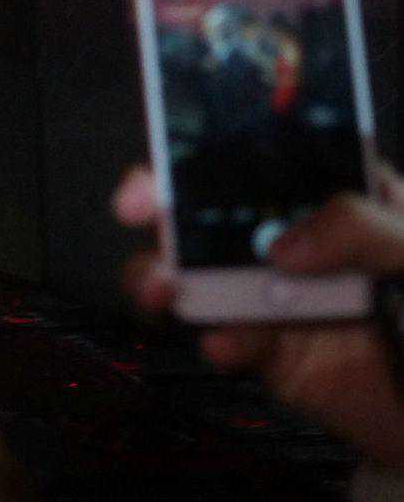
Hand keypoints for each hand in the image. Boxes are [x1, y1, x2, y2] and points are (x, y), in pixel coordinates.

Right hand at [112, 164, 403, 464]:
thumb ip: (364, 230)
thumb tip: (281, 246)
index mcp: (335, 196)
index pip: (262, 155)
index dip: (205, 147)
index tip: (171, 156)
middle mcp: (294, 239)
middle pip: (209, 209)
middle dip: (162, 205)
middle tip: (138, 211)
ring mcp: (276, 296)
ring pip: (197, 274)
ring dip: (164, 274)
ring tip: (162, 289)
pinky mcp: (271, 354)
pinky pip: (226, 339)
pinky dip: (219, 340)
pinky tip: (233, 344)